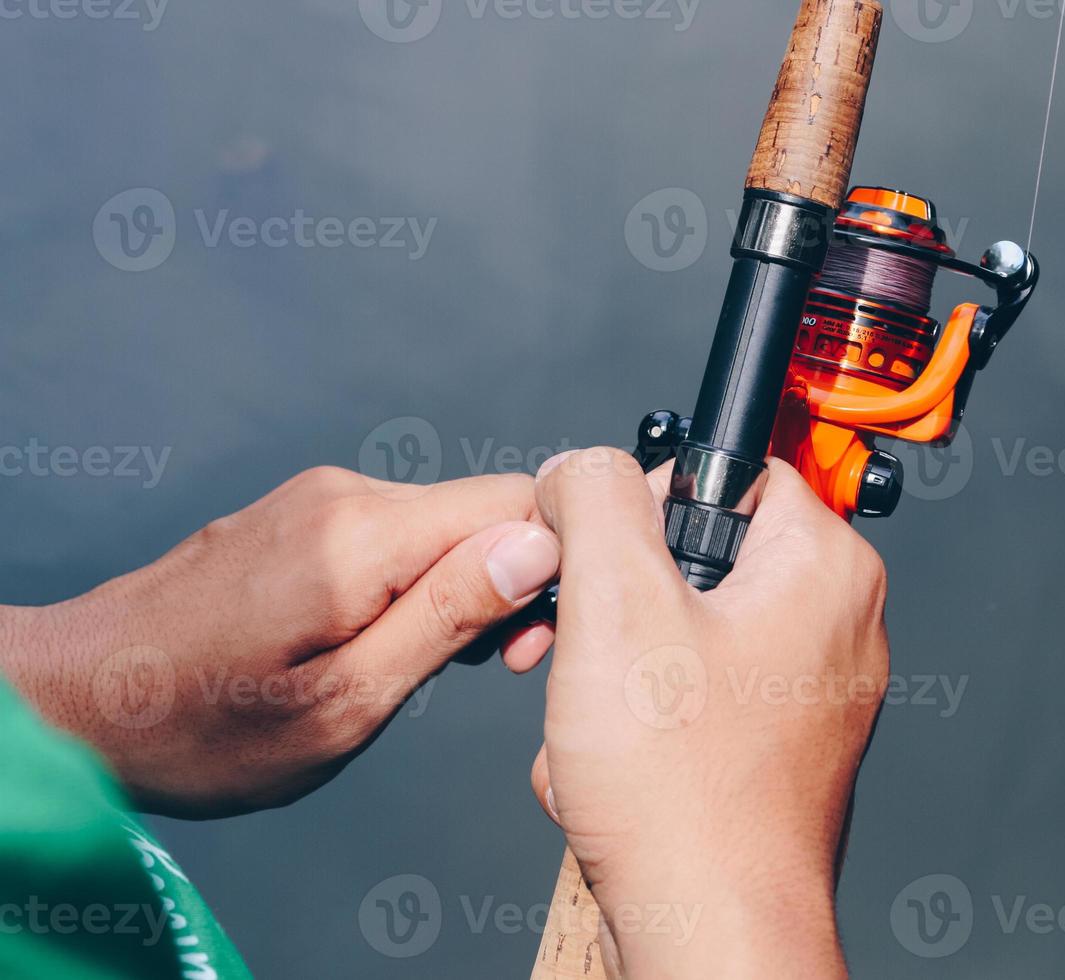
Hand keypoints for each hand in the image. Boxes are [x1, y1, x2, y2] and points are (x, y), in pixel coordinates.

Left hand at [1, 466, 560, 818]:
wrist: (76, 699)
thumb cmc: (200, 725)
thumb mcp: (345, 702)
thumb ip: (448, 615)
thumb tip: (539, 545)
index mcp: (362, 535)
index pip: (519, 498)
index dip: (555, 563)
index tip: (533, 641)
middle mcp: (345, 493)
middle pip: (484, 511)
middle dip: (508, 585)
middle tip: (490, 670)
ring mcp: (319, 497)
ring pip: (443, 525)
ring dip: (460, 590)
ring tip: (422, 666)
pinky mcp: (303, 513)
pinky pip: (397, 532)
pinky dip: (416, 583)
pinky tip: (383, 641)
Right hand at [528, 448, 889, 979]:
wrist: (710, 929)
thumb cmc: (687, 795)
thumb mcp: (616, 603)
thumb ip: (596, 499)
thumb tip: (583, 466)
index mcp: (825, 567)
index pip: (727, 471)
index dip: (644, 504)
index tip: (605, 553)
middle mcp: (835, 623)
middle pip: (694, 558)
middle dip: (614, 609)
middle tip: (587, 652)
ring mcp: (810, 691)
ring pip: (678, 635)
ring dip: (613, 676)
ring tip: (601, 728)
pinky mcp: (775, 745)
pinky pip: (689, 699)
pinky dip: (638, 727)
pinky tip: (619, 769)